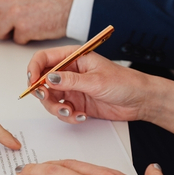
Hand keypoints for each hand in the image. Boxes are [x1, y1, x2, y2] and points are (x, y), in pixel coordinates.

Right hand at [26, 46, 173, 138]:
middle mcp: (70, 73)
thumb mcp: (96, 80)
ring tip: (70, 112)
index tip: (33, 81)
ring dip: (56, 108)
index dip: (34, 69)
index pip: (44, 58)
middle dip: (42, 93)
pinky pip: (63, 111)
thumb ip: (70, 81)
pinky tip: (81, 116)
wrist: (140, 100)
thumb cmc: (124, 82)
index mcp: (74, 58)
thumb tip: (49, 78)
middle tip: (48, 99)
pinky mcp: (77, 103)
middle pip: (43, 81)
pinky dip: (68, 116)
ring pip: (51, 99)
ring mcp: (73, 89)